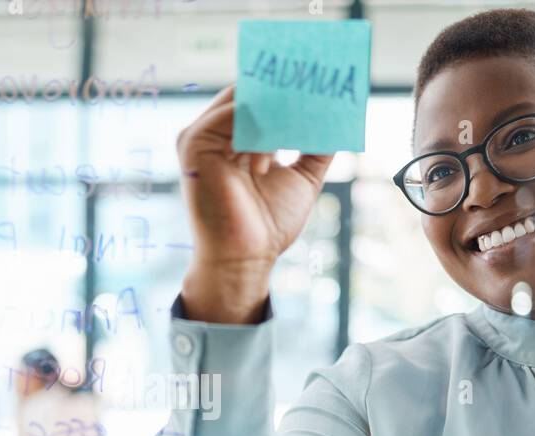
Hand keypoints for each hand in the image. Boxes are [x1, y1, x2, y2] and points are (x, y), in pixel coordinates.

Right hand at [177, 84, 333, 322]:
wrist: (247, 259)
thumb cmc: (267, 224)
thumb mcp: (302, 176)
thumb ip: (316, 145)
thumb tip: (340, 115)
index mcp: (235, 139)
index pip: (262, 98)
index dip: (291, 88)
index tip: (324, 78)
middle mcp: (215, 133)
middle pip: (253, 93)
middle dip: (290, 87)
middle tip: (325, 77)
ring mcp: (202, 137)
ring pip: (247, 100)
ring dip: (284, 102)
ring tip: (316, 103)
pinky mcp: (195, 144)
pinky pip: (235, 114)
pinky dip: (268, 117)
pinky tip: (294, 127)